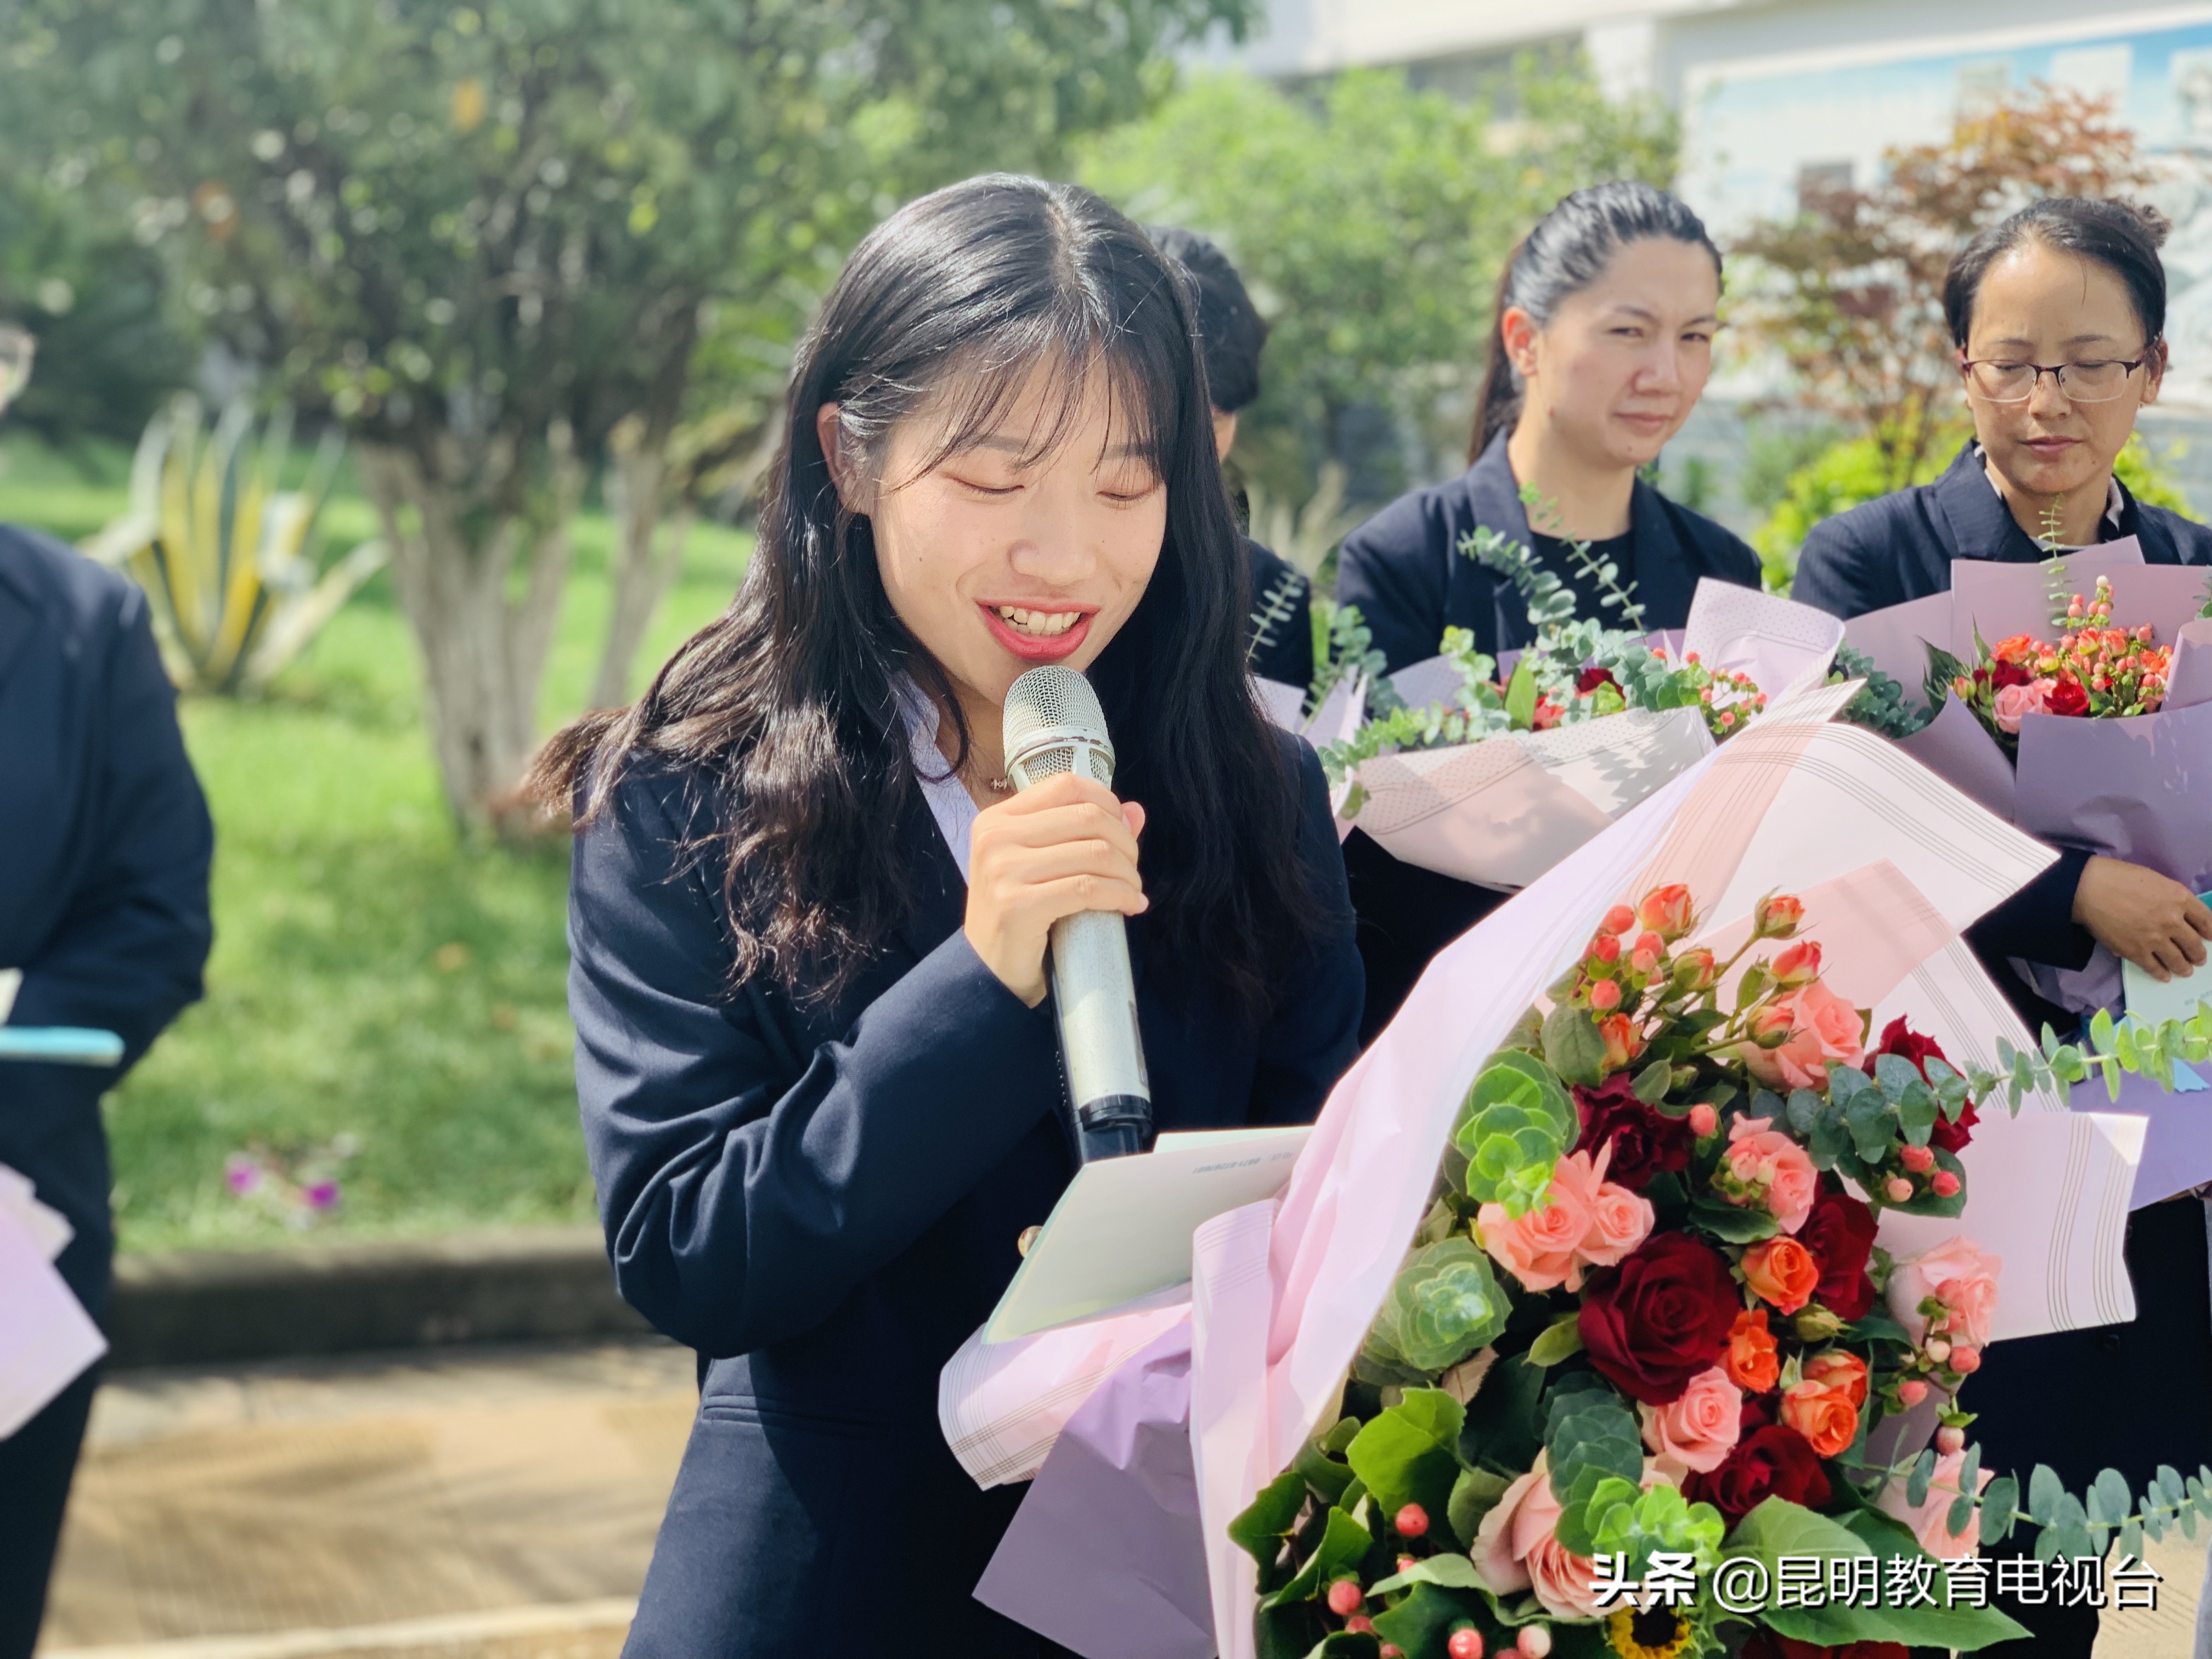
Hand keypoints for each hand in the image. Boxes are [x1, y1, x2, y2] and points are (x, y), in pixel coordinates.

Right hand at [963, 772, 1146, 1005]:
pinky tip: (1131, 905)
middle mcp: (996, 838)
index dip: (1107, 803)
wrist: (987, 971)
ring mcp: (1003, 871)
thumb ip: (1083, 833)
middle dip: (1125, 843)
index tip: (1123, 832)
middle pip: (1087, 817)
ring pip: (1094, 853)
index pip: (1066, 786)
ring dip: (1127, 874)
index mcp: (997, 819)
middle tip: (1132, 869)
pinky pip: (1087, 889)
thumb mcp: (1041, 865)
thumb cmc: (1017, 914)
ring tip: (1132, 890)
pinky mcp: (1018, 905)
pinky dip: (1119, 895)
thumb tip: (1135, 810)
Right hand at [2072, 855, 2211, 982]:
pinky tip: (2164, 976)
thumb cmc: (2118, 877)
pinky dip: (2161, 973)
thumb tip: (2175, 915)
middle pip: (2194, 944)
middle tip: (2199, 959)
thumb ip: (2170, 898)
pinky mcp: (2136, 952)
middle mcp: (2173, 920)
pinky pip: (2154, 967)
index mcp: (2179, 898)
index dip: (2210, 932)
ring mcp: (2155, 939)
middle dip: (2198, 954)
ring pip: (2178, 960)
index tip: (2210, 938)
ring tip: (2185, 971)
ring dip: (2184, 967)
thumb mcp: (2155, 880)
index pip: (2206, 920)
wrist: (2088, 888)